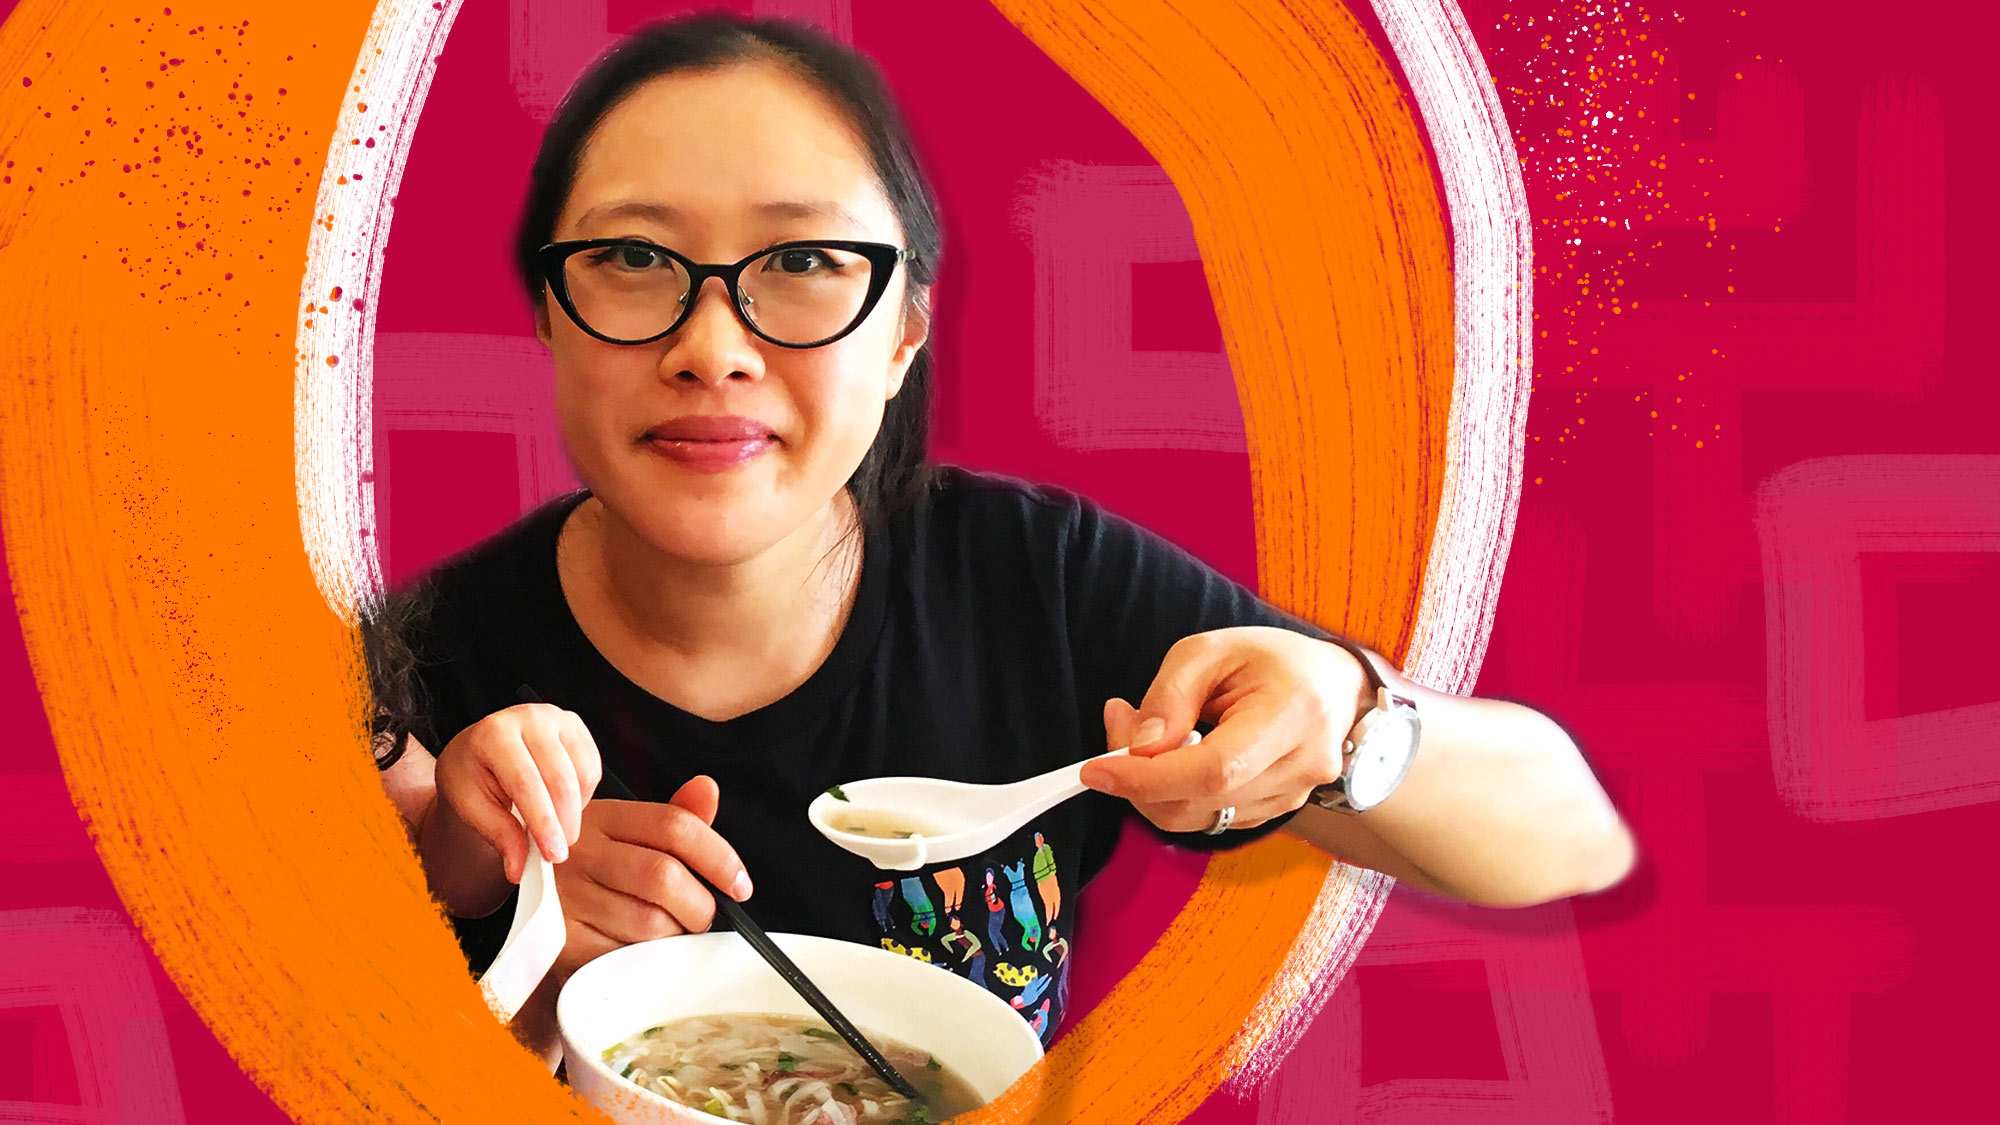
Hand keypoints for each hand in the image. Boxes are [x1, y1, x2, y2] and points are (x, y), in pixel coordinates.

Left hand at [434, 703, 602, 882]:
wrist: (478, 750)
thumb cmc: (471, 775)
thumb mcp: (471, 806)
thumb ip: (498, 834)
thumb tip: (519, 868)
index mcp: (494, 734)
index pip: (526, 783)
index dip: (543, 822)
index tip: (553, 854)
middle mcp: (529, 718)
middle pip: (560, 778)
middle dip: (564, 823)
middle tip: (558, 853)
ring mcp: (556, 718)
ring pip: (582, 773)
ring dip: (574, 810)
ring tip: (553, 825)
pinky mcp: (575, 726)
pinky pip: (592, 768)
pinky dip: (582, 795)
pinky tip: (561, 803)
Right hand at [549, 775, 753, 978]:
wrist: (534, 910)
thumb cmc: (595, 870)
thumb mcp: (629, 834)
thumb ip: (676, 818)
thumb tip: (708, 789)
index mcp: (603, 817)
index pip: (674, 826)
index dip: (718, 856)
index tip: (740, 883)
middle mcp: (580, 853)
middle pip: (665, 877)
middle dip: (701, 904)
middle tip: (704, 913)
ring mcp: (566, 898)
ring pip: (650, 922)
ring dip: (676, 933)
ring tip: (670, 929)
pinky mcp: (562, 942)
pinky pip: (626, 954)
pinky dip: (648, 957)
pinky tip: (642, 946)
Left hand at [1080, 626, 1371, 830]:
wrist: (1335, 687)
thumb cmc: (1273, 660)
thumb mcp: (1212, 650)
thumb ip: (1171, 696)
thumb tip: (1139, 747)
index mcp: (1292, 714)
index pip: (1214, 770)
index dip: (1148, 777)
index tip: (1097, 768)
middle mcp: (1301, 767)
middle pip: (1200, 803)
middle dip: (1139, 778)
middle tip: (1118, 725)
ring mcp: (1294, 798)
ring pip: (1199, 819)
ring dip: (1154, 787)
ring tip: (1148, 731)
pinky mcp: (1277, 812)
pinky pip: (1211, 818)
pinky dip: (1178, 795)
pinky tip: (1177, 755)